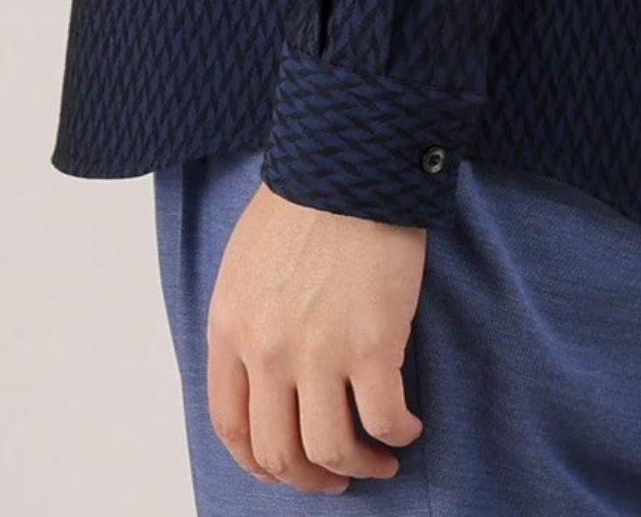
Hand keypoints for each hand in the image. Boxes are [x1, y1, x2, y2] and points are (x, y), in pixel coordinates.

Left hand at [204, 177, 427, 491]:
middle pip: (278, 452)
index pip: (231, 425)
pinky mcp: (372, 345)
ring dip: (358, 467)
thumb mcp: (245, 264)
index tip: (285, 468)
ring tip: (379, 459)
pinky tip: (409, 426)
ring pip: (331, 450)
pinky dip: (400, 435)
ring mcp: (319, 352)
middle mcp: (268, 351)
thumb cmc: (304, 201)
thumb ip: (248, 323)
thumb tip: (266, 375)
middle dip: (309, 478)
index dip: (260, 461)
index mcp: (231, 329)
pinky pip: (385, 420)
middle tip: (335, 478)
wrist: (348, 161)